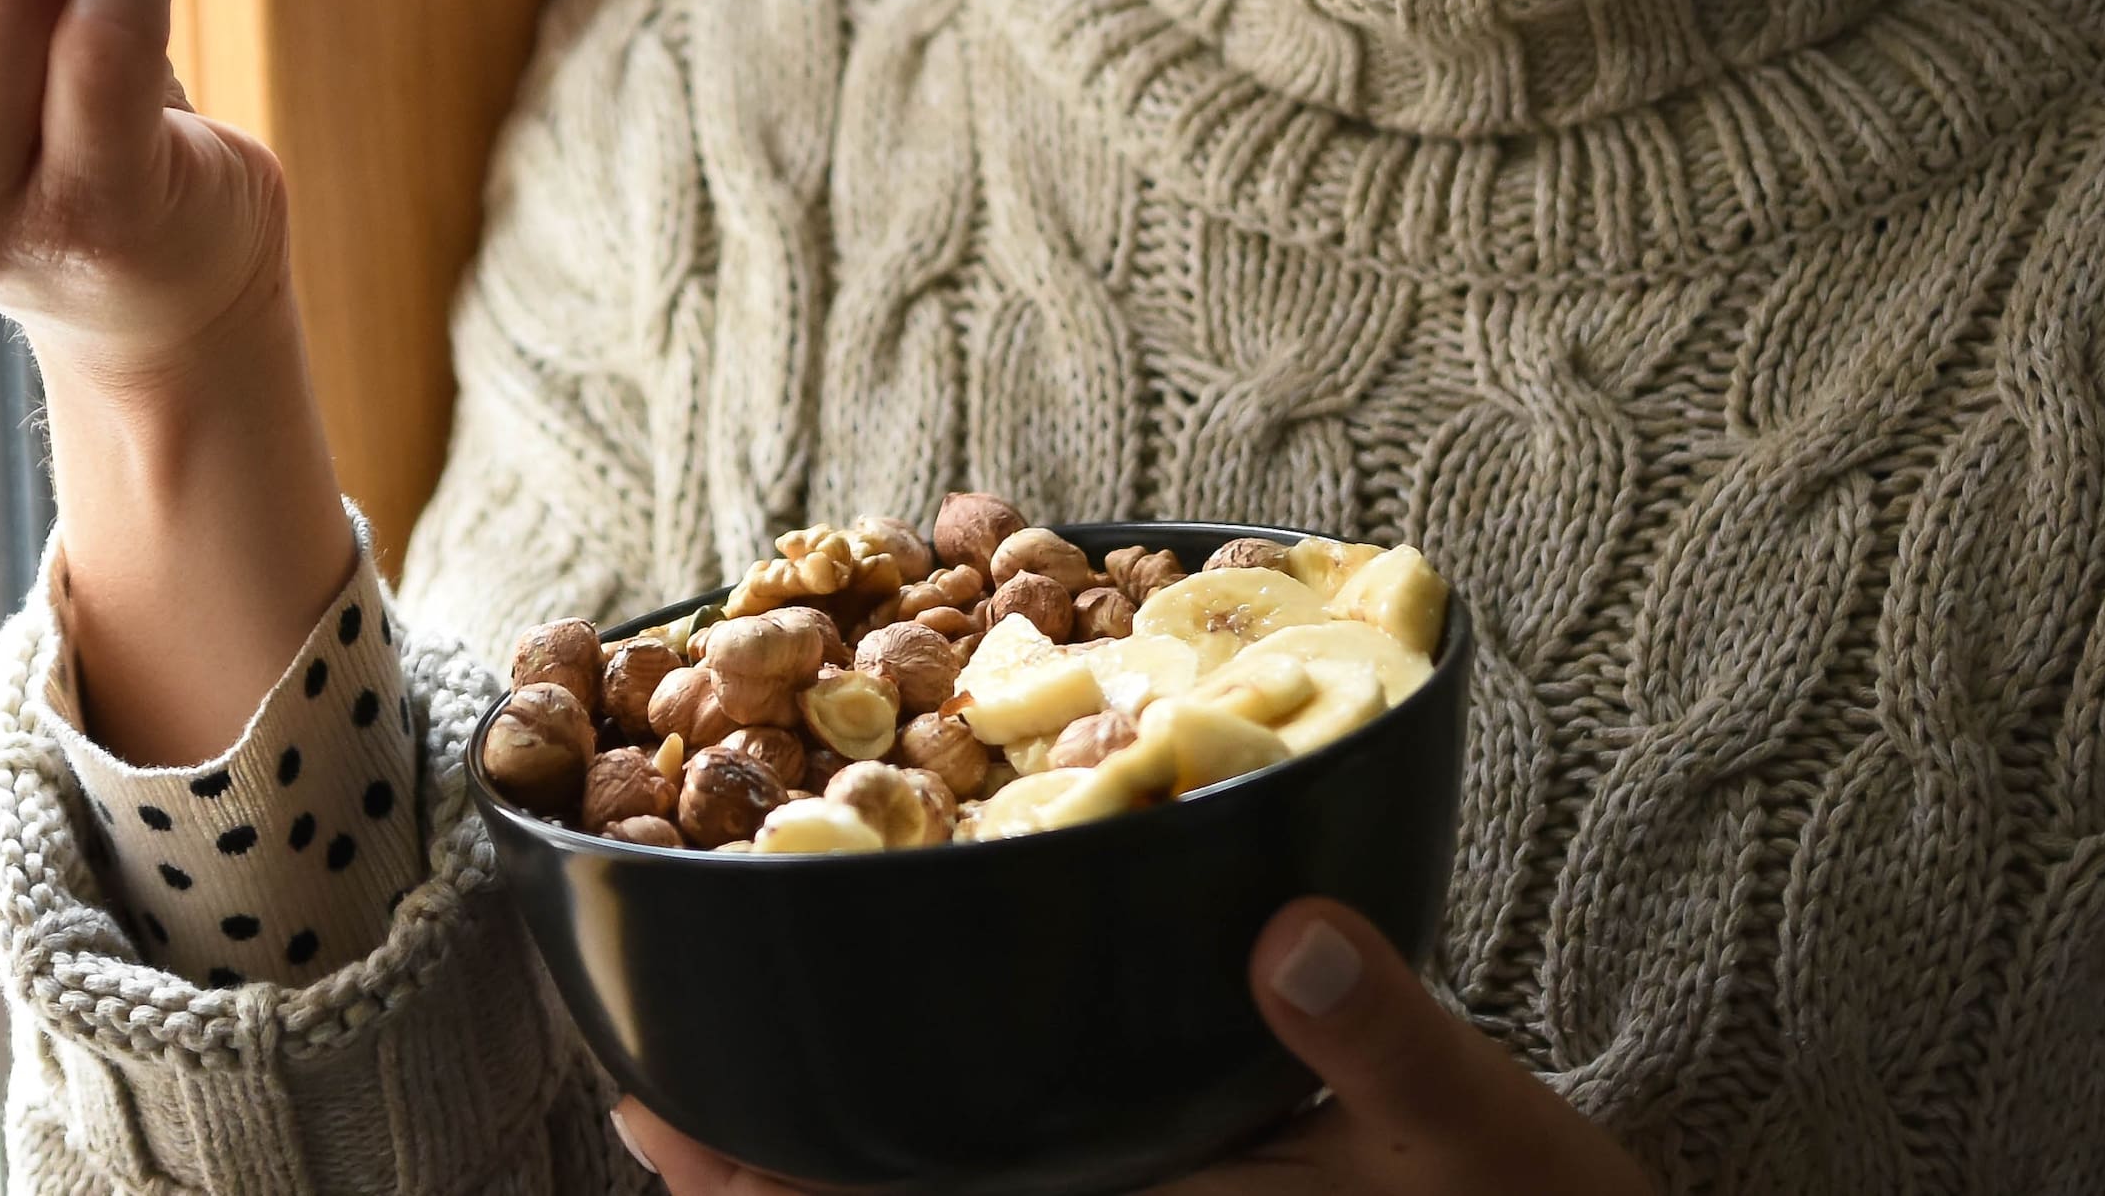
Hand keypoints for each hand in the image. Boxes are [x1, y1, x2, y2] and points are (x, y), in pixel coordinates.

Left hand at [609, 900, 1648, 1195]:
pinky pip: (1031, 1179)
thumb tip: (1292, 934)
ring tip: (719, 1095)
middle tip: (628, 1098)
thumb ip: (1383, 1040)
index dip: (768, 1189)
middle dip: (762, 1178)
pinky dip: (950, 1140)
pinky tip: (919, 1071)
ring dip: (839, 1167)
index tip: (642, 1118)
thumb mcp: (1476, 1129)